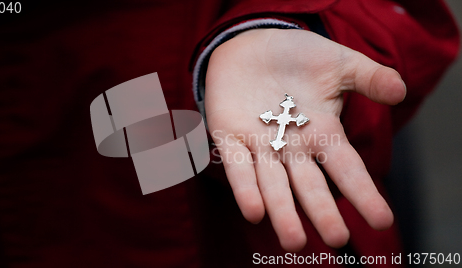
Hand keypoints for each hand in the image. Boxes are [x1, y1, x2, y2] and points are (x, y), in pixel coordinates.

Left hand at [205, 29, 405, 250]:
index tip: (382, 220)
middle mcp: (292, 147)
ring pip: (273, 184)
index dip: (363, 193)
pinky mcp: (228, 135)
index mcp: (322, 133)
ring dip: (282, 212)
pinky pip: (236, 165)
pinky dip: (244, 187)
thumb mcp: (338, 63)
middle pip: (309, 185)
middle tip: (335, 239)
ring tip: (294, 241)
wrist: (252, 44)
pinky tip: (254, 211)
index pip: (346, 169)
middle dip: (321, 212)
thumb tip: (400, 91)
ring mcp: (260, 145)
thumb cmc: (297, 57)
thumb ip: (369, 77)